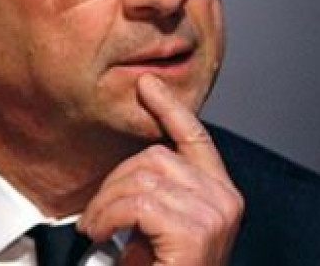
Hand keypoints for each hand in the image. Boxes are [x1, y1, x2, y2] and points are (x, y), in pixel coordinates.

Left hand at [77, 74, 243, 264]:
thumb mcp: (159, 229)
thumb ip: (155, 194)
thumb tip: (129, 166)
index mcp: (219, 194)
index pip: (195, 138)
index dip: (170, 108)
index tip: (146, 86)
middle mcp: (224, 199)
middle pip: (154, 156)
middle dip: (114, 182)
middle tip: (96, 217)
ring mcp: (213, 213)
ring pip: (140, 177)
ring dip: (105, 204)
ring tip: (95, 229)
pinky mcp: (195, 231)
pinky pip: (135, 202)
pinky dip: (106, 217)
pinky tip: (100, 234)